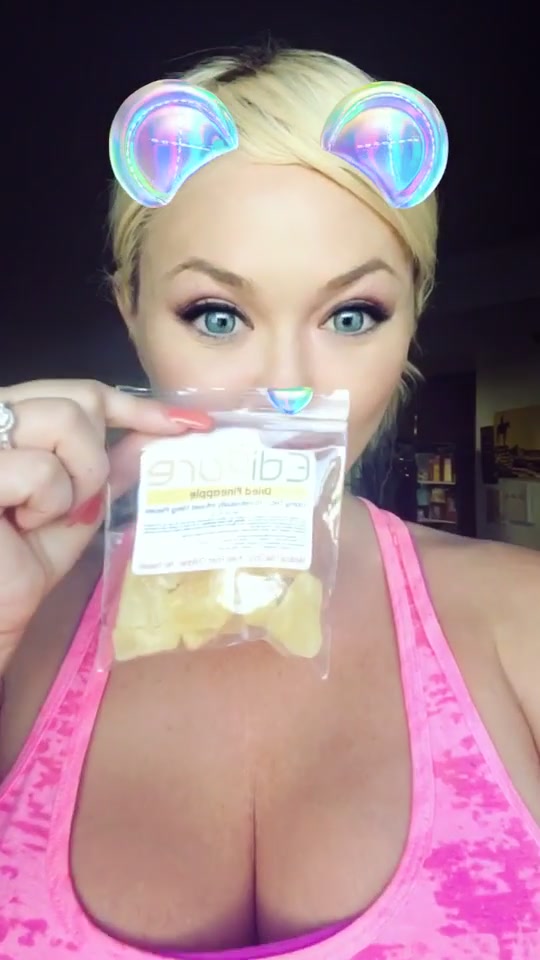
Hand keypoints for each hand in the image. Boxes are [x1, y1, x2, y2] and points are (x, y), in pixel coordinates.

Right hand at [0, 379, 210, 671]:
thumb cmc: (14, 570)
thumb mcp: (76, 514)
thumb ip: (108, 472)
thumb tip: (153, 437)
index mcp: (13, 420)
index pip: (82, 392)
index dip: (138, 405)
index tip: (190, 423)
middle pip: (78, 400)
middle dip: (96, 457)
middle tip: (79, 504)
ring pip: (65, 421)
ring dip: (76, 479)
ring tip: (43, 515)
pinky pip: (40, 469)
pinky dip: (47, 503)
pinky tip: (19, 525)